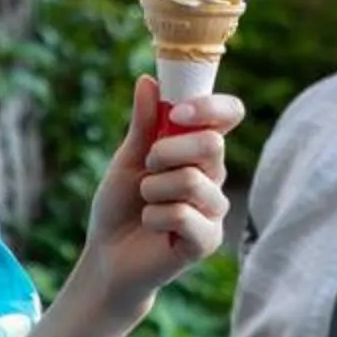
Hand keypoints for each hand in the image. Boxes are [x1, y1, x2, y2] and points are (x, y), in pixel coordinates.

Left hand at [76, 75, 245, 322]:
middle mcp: (214, 176)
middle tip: (148, 167)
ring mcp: (214, 210)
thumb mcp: (128, 158)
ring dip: (154, 189)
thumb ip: (144, 124)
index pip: (229, 114)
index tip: (176, 113)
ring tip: (146, 202)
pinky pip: (184, 215)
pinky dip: (155, 217)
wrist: (107, 255)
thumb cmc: (121, 205)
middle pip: (212, 144)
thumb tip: (148, 81)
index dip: (210, 107)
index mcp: (199, 150)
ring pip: (192, 181)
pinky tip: (152, 226)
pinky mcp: (208, 240)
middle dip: (167, 151)